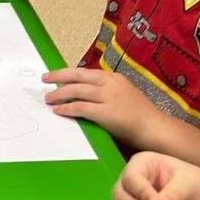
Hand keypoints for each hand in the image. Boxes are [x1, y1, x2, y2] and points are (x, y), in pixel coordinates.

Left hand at [43, 66, 157, 146]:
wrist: (154, 128)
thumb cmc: (139, 116)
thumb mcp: (123, 95)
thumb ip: (106, 92)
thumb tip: (84, 94)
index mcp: (114, 78)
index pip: (86, 72)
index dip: (68, 73)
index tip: (56, 75)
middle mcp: (111, 83)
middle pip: (78, 76)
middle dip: (58, 76)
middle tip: (44, 79)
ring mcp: (109, 97)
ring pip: (77, 90)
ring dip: (59, 94)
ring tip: (48, 98)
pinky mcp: (106, 113)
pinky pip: (81, 107)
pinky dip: (67, 108)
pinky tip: (58, 111)